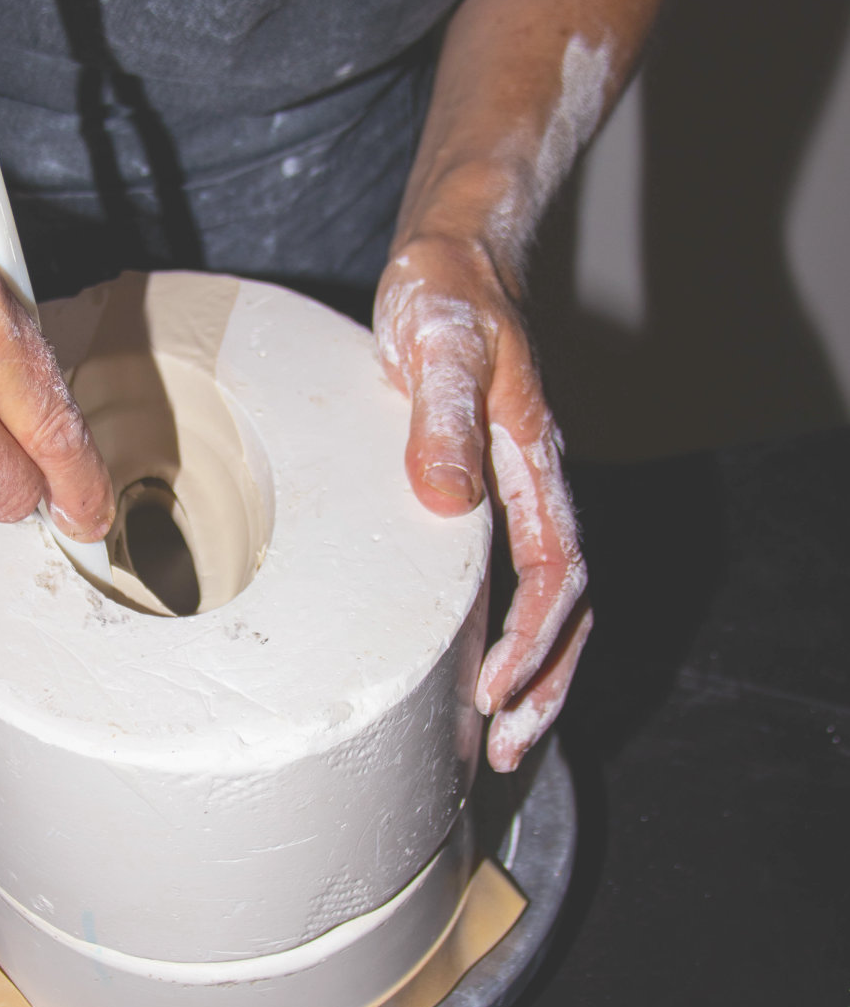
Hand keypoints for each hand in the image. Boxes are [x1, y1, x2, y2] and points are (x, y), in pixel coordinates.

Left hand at [375, 235, 591, 772]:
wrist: (453, 257)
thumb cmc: (444, 291)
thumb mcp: (437, 339)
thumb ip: (440, 412)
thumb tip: (446, 500)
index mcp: (533, 457)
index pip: (554, 568)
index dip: (532, 636)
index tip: (495, 687)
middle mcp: (536, 483)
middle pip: (570, 606)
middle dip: (547, 684)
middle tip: (508, 748)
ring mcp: (517, 490)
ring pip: (552, 601)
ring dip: (536, 673)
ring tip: (502, 737)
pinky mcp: (489, 489)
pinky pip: (517, 577)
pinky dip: (507, 633)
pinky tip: (475, 668)